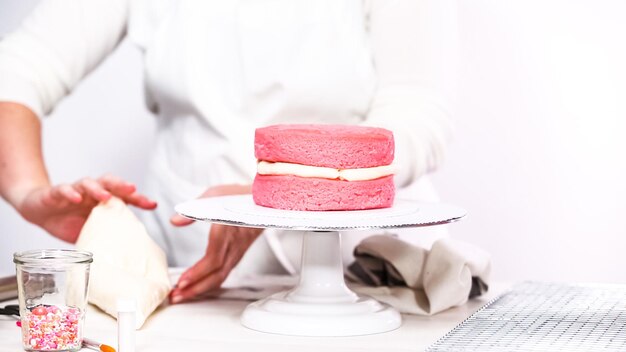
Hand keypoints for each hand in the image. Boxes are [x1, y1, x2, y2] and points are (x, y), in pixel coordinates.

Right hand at [16, 174, 156, 242]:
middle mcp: (91, 193)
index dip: (139, 199)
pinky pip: (63, 189)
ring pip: (89, 183)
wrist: (39, 212)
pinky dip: (70, 192)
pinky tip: (75, 198)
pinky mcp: (55, 192)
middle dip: (122, 185)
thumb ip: (106, 235)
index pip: (124, 197)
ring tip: (105, 196)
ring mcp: (75, 191)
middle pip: (109, 183)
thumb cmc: (67, 221)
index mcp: (103, 201)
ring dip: (98, 189)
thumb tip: (126, 254)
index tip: (152, 205)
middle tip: (132, 189)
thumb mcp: (91, 230)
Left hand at [169, 184, 261, 303]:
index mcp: (228, 231)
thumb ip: (193, 210)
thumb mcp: (213, 196)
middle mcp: (235, 245)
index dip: (198, 272)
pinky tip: (196, 287)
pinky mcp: (237, 254)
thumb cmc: (238, 196)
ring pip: (220, 276)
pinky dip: (208, 283)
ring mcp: (238, 251)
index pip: (213, 258)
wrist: (264, 200)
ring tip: (181, 295)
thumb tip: (174, 221)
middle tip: (175, 297)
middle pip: (216, 274)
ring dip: (200, 289)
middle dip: (195, 288)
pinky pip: (223, 272)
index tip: (181, 281)